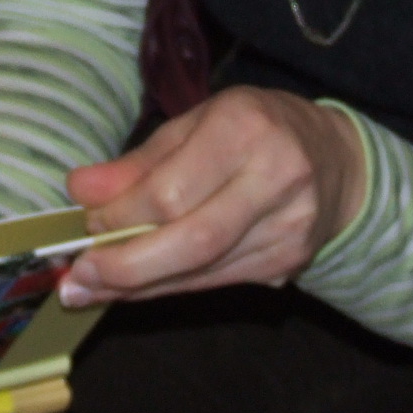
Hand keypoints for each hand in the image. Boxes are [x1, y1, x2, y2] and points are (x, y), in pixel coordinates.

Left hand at [59, 87, 366, 305]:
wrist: (337, 162)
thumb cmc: (255, 129)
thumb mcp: (197, 122)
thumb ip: (140, 161)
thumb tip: (80, 190)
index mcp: (246, 130)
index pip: (171, 191)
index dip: (119, 216)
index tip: (82, 222)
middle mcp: (275, 181)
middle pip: (190, 241)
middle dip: (125, 267)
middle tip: (75, 278)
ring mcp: (288, 231)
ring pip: (200, 272)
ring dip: (136, 286)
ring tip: (88, 289)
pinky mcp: (287, 266)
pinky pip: (214, 285)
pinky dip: (166, 287)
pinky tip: (132, 287)